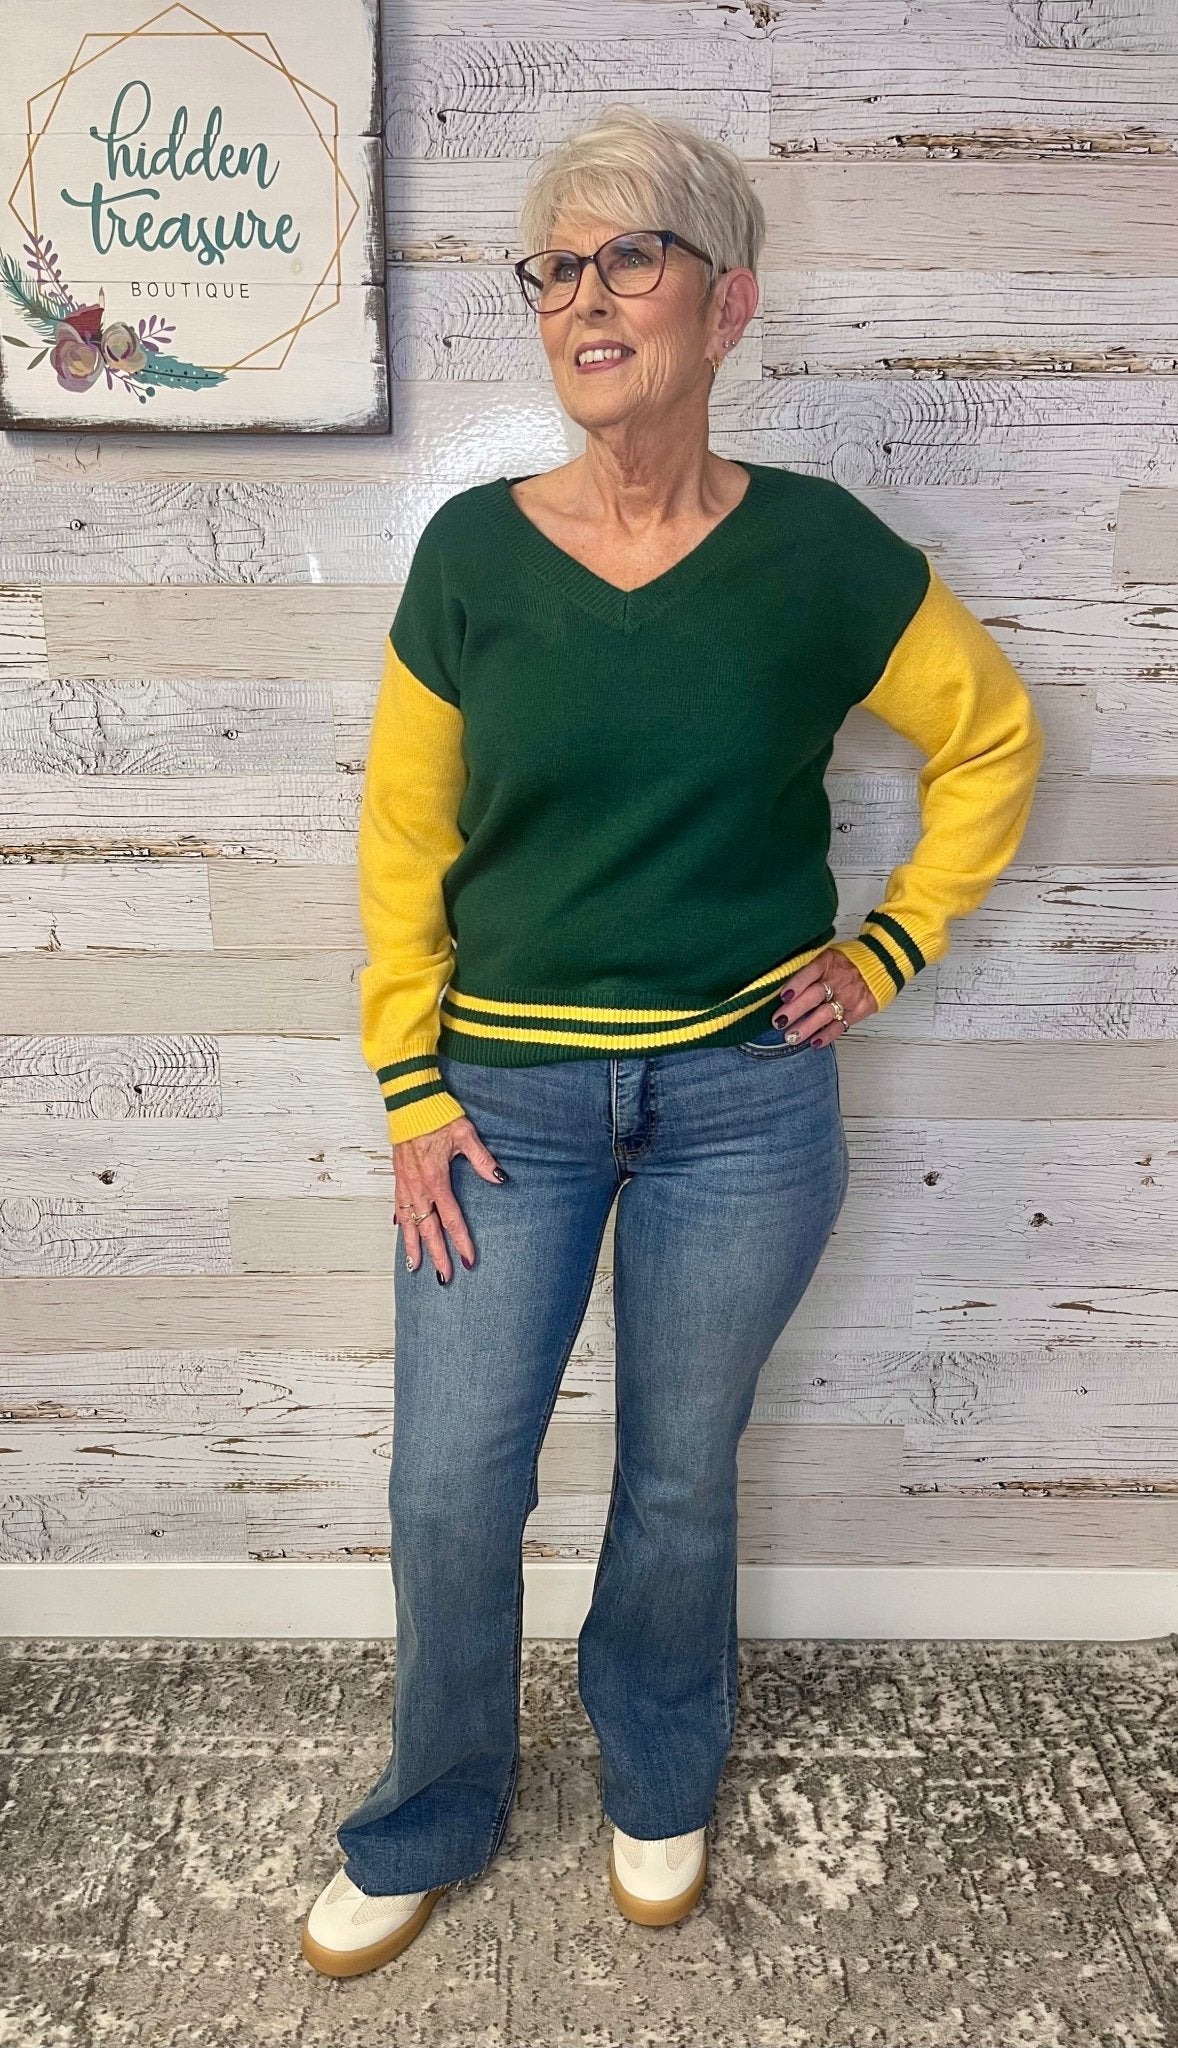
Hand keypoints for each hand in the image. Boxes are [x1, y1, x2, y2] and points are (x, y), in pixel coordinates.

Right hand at [393, 1115, 506, 1282]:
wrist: (409, 1099)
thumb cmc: (437, 1114)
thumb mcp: (465, 1134)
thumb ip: (482, 1160)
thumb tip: (500, 1179)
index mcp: (436, 1178)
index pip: (451, 1218)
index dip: (460, 1241)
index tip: (468, 1260)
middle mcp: (418, 1185)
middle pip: (428, 1228)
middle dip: (436, 1254)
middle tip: (444, 1277)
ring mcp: (405, 1182)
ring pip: (408, 1222)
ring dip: (412, 1245)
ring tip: (415, 1267)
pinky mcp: (398, 1175)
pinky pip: (398, 1205)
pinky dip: (400, 1221)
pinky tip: (401, 1230)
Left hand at [772, 948, 876, 1045]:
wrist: (881, 964)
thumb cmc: (847, 961)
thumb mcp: (828, 954)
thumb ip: (808, 965)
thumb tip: (779, 979)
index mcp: (828, 962)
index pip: (810, 972)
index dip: (796, 984)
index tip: (782, 996)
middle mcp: (837, 980)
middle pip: (815, 995)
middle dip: (795, 1010)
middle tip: (778, 1022)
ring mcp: (848, 997)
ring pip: (825, 1014)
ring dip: (807, 1027)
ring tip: (791, 1037)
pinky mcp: (857, 1011)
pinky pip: (840, 1025)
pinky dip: (827, 1035)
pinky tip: (814, 1042)